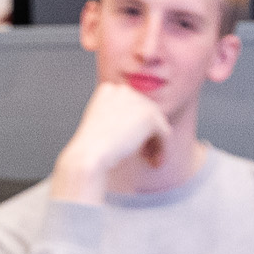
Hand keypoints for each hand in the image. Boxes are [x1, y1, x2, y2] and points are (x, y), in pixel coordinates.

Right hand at [50, 82, 170, 204]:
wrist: (88, 155)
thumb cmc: (89, 149)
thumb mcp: (101, 127)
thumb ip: (118, 119)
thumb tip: (137, 128)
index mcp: (109, 90)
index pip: (132, 106)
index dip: (134, 127)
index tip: (133, 145)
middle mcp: (124, 91)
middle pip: (146, 113)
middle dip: (147, 136)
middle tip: (145, 156)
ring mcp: (138, 101)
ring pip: (157, 123)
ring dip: (156, 143)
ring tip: (150, 160)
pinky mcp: (149, 116)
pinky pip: (165, 133)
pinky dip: (162, 149)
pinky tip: (155, 162)